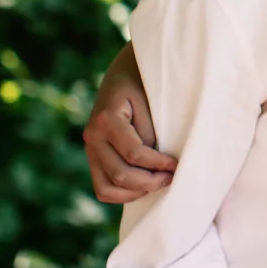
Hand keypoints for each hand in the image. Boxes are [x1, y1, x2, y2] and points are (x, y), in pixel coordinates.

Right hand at [83, 42, 175, 202]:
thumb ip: (150, 131)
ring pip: (107, 187)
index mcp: (107, 118)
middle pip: (120, 174)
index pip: (134, 153)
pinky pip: (102, 187)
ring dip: (136, 192)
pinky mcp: (92, 157)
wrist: (124, 73)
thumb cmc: (144, 85)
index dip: (158, 163)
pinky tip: (143, 187)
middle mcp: (92, 136)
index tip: (177, 164)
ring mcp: (89, 148)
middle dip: (150, 181)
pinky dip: (122, 194)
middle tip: (171, 177)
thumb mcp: (151, 100)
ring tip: (158, 183)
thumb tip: (157, 163)